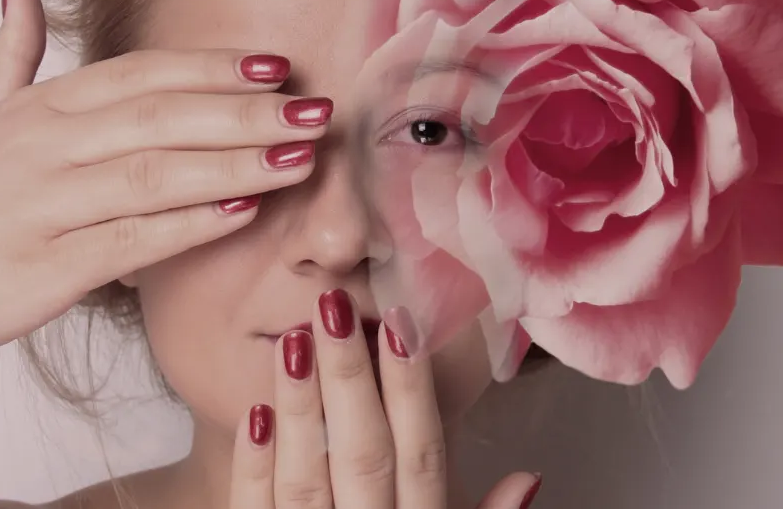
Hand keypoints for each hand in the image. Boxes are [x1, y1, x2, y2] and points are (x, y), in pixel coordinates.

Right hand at [0, 0, 332, 353]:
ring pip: (154, 174)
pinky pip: (131, 239)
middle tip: (314, 111)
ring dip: (234, 164)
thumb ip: (9, 55)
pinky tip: (243, 214)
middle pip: (162, 117)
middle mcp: (44, 147)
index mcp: (41, 109)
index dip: (213, 68)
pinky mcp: (44, 266)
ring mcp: (44, 205)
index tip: (277, 67)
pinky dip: (190, 226)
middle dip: (245, 113)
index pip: (142, 73)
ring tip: (298, 159)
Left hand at [229, 289, 542, 508]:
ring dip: (300, 408)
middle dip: (349, 378)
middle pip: (364, 453)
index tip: (399, 321)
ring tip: (293, 339)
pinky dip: (253, 466)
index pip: (422, 452)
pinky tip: (255, 411)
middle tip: (332, 307)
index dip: (412, 388)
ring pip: (308, 477)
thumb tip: (529, 476)